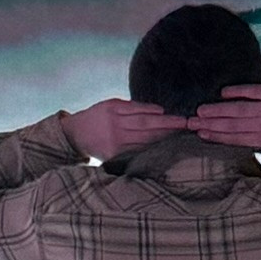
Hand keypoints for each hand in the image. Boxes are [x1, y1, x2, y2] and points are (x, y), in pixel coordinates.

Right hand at [63, 99, 189, 160]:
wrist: (75, 135)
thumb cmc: (96, 116)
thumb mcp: (110, 105)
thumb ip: (132, 107)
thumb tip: (159, 111)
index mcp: (113, 110)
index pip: (141, 111)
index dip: (160, 114)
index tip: (176, 116)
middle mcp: (114, 126)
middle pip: (146, 126)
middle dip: (168, 125)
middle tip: (185, 125)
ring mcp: (114, 142)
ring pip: (144, 140)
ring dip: (163, 137)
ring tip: (179, 135)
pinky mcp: (114, 155)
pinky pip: (137, 151)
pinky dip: (151, 147)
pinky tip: (163, 146)